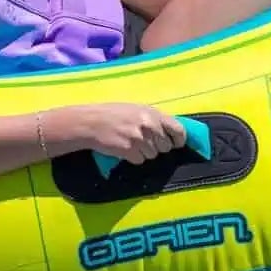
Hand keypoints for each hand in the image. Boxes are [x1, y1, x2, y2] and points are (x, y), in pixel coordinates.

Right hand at [63, 103, 186, 164]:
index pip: (178, 129)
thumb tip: (170, 133)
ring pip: (152, 155)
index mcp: (153, 113)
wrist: (91, 122)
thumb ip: (154, 119)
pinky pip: (140, 160)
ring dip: (143, 152)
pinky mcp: (129, 150)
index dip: (178, 140)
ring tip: (130, 142)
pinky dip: (133, 157)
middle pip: (165, 147)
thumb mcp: (137, 110)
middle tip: (143, 141)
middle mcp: (149, 125)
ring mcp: (139, 138)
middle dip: (156, 147)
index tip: (176, 144)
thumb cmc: (114, 114)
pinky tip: (124, 148)